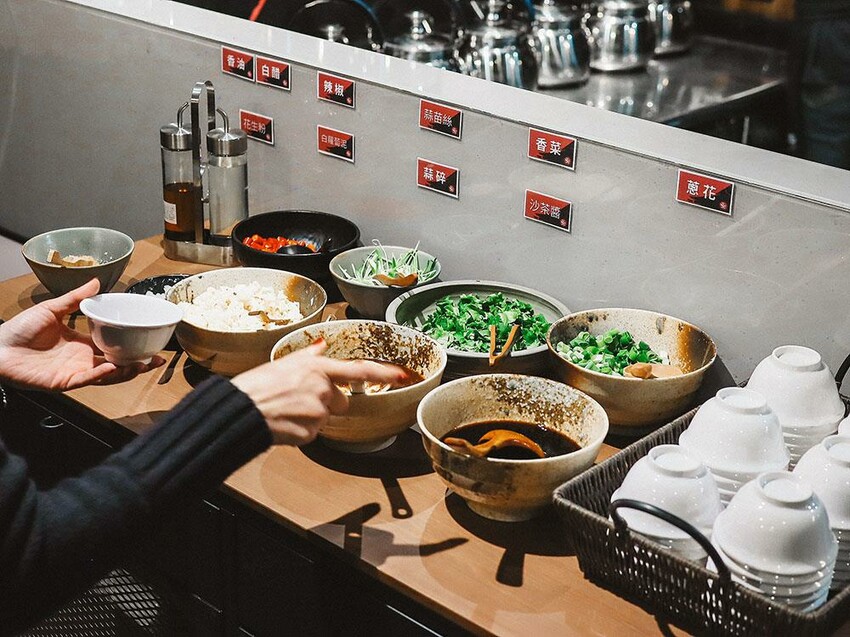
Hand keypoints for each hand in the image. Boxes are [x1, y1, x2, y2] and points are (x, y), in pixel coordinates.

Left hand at [0, 279, 164, 390]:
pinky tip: (112, 367)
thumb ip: (75, 299)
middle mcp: (82, 359)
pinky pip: (87, 380)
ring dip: (125, 372)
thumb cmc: (19, 330)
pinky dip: (101, 375)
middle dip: (138, 364)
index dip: (132, 347)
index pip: (113, 346)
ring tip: (141, 365)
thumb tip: (96, 281)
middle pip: (117, 365)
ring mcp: (74, 372)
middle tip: (156, 359)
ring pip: (107, 376)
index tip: (149, 341)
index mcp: (82, 343)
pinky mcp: (64, 382)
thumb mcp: (51, 308)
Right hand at [231, 340, 408, 445]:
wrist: (241, 409)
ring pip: (326, 418)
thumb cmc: (256, 385)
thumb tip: (321, 345)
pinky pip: (313, 433)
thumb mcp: (284, 362)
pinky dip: (301, 431)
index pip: (359, 370)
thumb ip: (308, 355)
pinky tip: (285, 423)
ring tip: (287, 411)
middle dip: (327, 403)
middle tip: (300, 400)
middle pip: (341, 401)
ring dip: (311, 417)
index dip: (383, 373)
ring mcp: (318, 412)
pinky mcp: (310, 433)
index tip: (402, 375)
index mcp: (317, 368)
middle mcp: (322, 389)